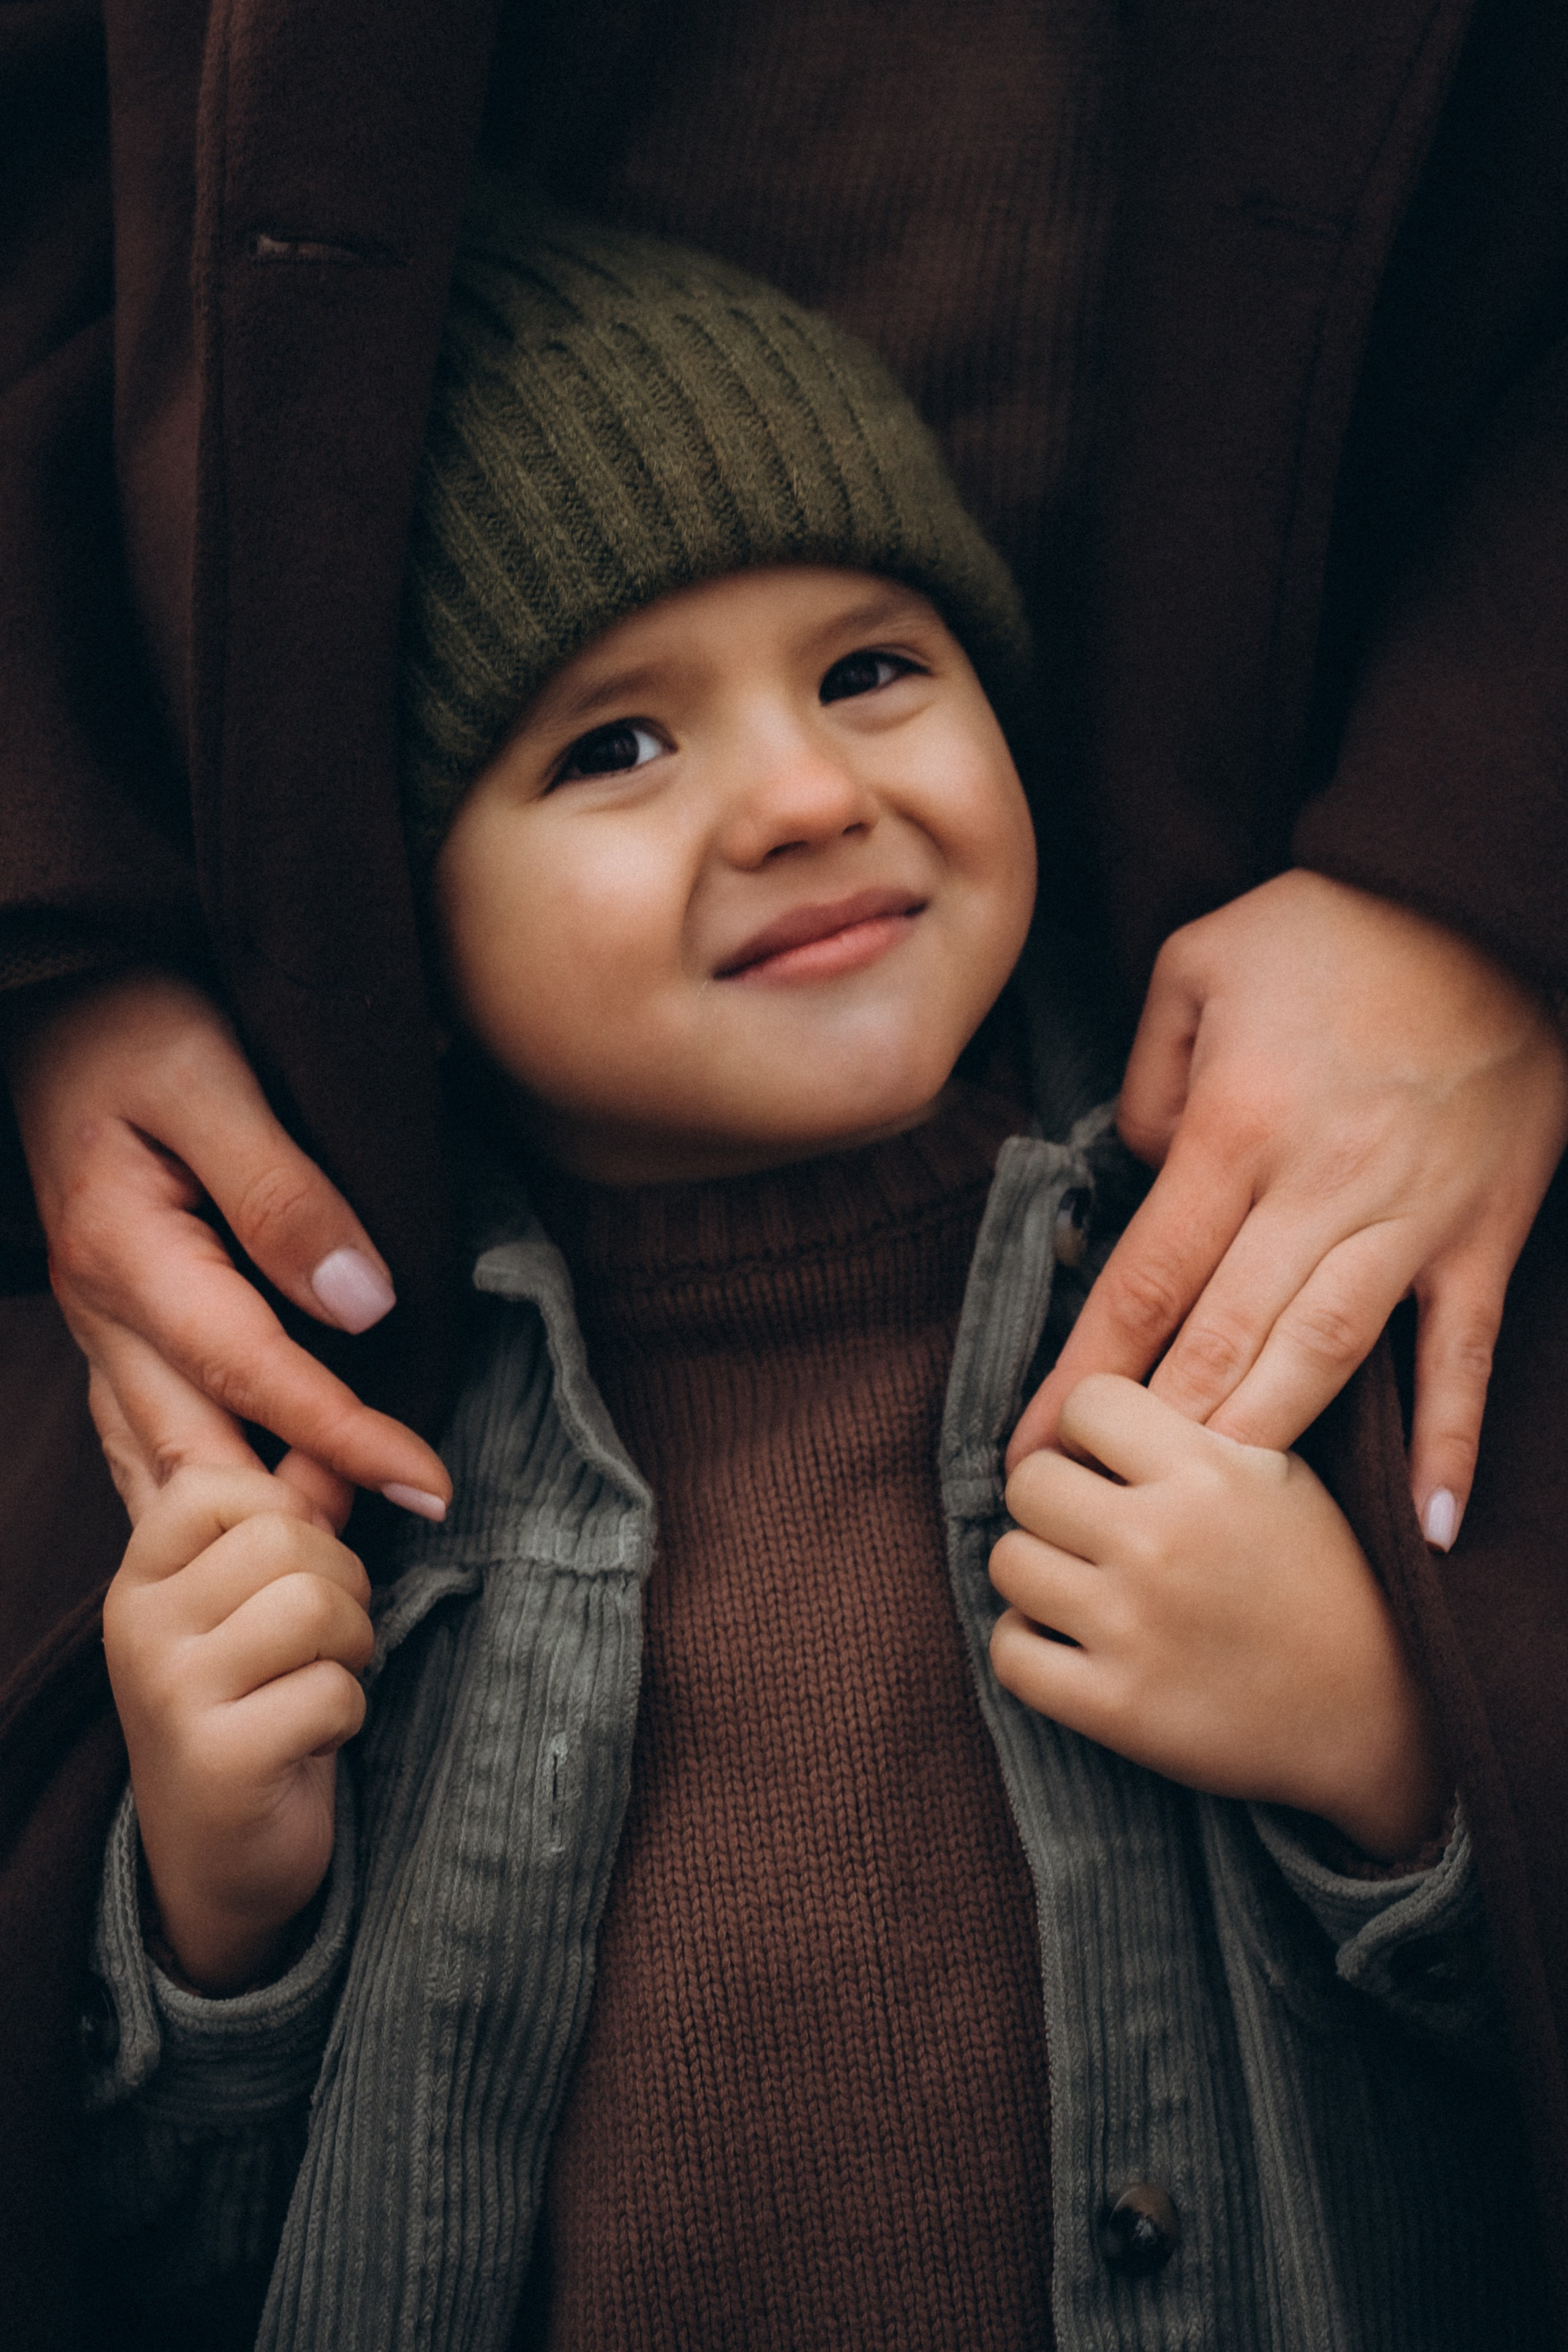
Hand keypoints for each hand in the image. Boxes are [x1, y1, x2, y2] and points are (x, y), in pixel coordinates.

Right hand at [4, 969, 449, 1522]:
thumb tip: (363, 1303)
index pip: (253, 1372)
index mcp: (127, 1253)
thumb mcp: (213, 1078)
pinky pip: (142, 1428)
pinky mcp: (111, 1314)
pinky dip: (193, 1483)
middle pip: (193, 1446)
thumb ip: (284, 1190)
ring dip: (234, 1517)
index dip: (344, 1438)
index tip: (428, 1487)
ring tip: (325, 1564)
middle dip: (285, 1514)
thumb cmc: (141, 1019)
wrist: (59, 993)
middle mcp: (101, 1306)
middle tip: (377, 1571)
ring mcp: (97, 1318)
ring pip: (157, 1456)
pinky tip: (241, 1514)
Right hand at [102, 1465, 374, 1991]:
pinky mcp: (218, 1758)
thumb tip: (336, 1443)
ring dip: (352, 1648)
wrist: (219, 1858)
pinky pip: (332, 1691)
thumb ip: (293, 1513)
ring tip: (319, 1682)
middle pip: (288, 1538)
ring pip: (315, 1605)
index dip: (294, 1518)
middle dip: (343, 1587)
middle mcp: (140, 1624)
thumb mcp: (258, 1600)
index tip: (291, 1576)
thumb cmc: (251, 1707)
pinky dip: (347, 1715)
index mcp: (143, 1573)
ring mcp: (170, 1692)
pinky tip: (310, 1740)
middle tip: (324, 1645)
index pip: (223, 1482)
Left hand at [991, 1375, 1446, 1857]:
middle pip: (1030, 1482)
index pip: (1083, 1402)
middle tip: (1090, 1528)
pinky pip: (1008, 1651)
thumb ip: (1196, 1428)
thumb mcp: (1283, 1474)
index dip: (1089, 1431)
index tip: (1111, 1461)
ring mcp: (1132, 1627)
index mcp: (1208, 1470)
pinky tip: (1073, 1642)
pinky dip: (1028, 1646)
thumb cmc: (1327, 1582)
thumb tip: (1095, 1402)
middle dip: (1055, 1500)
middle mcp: (1161, 1539)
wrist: (1380, 1714)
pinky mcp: (1114, 1707)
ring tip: (1083, 1583)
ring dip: (1038, 1571)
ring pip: (1008, 1562)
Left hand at [1009, 872, 1567, 1545]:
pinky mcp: (1483, 1232)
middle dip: (1151, 1440)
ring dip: (1263, 1449)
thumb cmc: (1333, 927)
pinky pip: (1463, 1352)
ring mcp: (1409, 1219)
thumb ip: (1150, 1079)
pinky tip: (1429, 1524)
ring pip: (1324, 1357)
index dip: (1082, 1376)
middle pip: (1222, 1339)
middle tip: (1092, 1517)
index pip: (1144, 1281)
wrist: (1486, 898)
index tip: (1032, 1448)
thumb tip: (1142, 1170)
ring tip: (1208, 1531)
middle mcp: (1317, 1187)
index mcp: (1236, 1127)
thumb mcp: (1199, 962)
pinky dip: (1448, 1438)